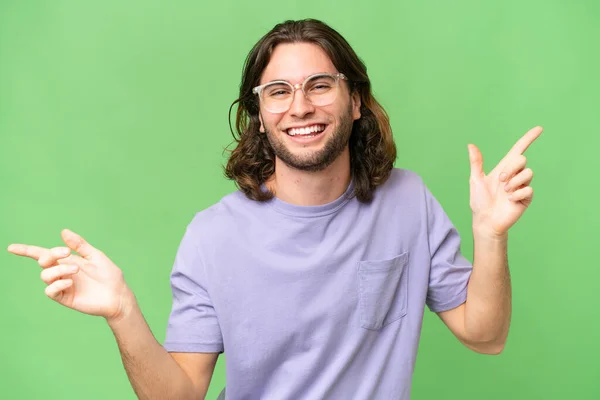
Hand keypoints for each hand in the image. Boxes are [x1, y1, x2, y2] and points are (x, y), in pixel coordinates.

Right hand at [7, 229, 132, 321]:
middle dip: (50, 255)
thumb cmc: (109, 275)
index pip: (43, 254)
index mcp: (68, 261)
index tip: (11, 248)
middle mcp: (62, 272)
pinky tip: (70, 282)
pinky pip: (50, 291)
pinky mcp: (65, 298)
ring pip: (46, 275)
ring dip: (59, 269)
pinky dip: (57, 284)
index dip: (26, 251)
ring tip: (76, 270)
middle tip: (66, 253)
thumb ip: (79, 245)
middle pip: (43, 262)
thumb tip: (63, 231)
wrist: (118, 295)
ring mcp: (63, 285)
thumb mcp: (95, 256)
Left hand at [468, 126, 541, 236]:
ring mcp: (521, 186)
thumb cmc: (479, 201)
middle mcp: (515, 175)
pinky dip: (516, 194)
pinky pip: (528, 189)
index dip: (528, 139)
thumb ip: (476, 162)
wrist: (485, 220)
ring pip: (528, 173)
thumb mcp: (476, 179)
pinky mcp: (526, 197)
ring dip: (514, 182)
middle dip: (510, 169)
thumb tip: (471, 145)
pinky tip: (509, 201)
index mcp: (504, 168)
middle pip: (522, 160)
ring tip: (505, 192)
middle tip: (500, 181)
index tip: (539, 129)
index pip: (518, 149)